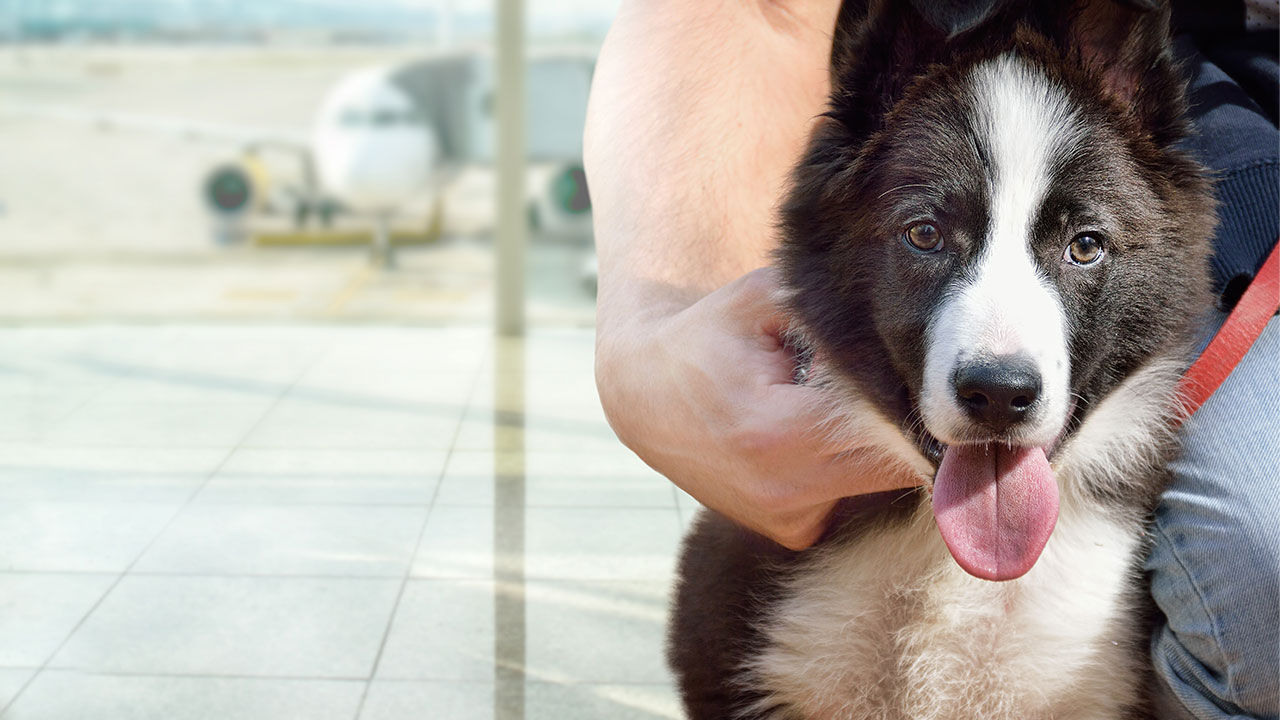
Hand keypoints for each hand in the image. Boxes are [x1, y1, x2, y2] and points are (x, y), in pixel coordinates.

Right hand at [595, 267, 925, 549]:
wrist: (646, 396)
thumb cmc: (708, 338)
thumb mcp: (760, 300)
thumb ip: (827, 310)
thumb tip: (903, 332)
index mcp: (779, 431)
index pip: (886, 424)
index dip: (912, 397)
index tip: (927, 375)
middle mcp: (785, 489)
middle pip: (895, 464)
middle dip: (909, 425)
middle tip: (915, 389)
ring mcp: (787, 518)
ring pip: (877, 483)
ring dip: (879, 448)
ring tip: (841, 403)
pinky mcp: (789, 531)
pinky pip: (849, 497)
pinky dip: (849, 468)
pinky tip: (820, 436)